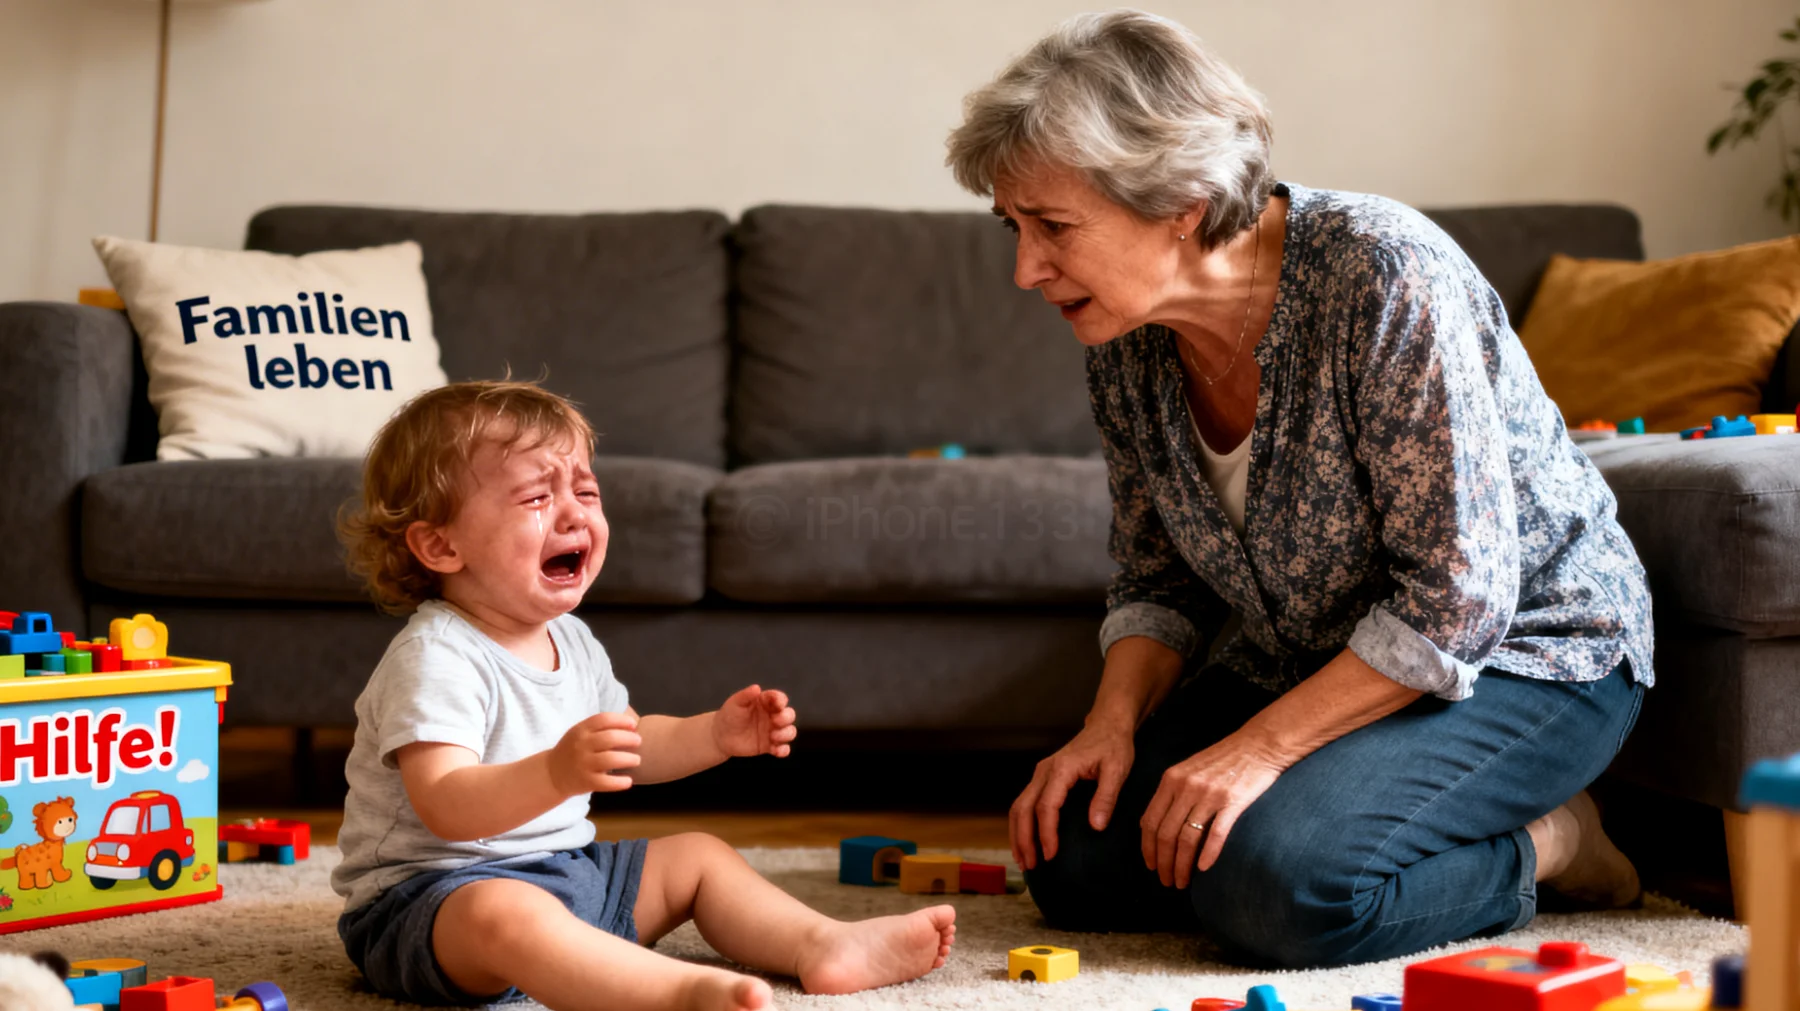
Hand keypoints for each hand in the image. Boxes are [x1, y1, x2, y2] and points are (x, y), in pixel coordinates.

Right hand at [547, 712, 641, 794]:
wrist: (552, 774)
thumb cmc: (573, 750)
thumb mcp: (580, 733)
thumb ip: (600, 728)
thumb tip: (631, 725)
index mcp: (581, 730)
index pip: (603, 719)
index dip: (622, 720)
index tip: (634, 725)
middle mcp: (581, 745)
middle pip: (610, 738)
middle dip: (629, 739)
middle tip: (638, 742)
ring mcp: (583, 764)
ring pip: (610, 759)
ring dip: (628, 759)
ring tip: (636, 760)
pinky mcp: (586, 782)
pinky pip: (606, 783)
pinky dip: (620, 782)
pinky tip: (628, 780)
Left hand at [712, 685, 796, 758]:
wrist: (720, 736)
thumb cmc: (729, 715)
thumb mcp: (735, 703)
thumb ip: (746, 695)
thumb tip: (757, 687)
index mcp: (766, 703)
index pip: (780, 699)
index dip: (781, 700)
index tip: (778, 705)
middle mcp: (773, 716)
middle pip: (789, 715)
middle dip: (786, 718)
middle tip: (775, 721)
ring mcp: (773, 731)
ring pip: (790, 731)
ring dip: (786, 734)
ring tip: (773, 737)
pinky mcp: (770, 746)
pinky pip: (783, 748)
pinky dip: (784, 750)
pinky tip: (777, 751)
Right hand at [1009, 719, 1134, 870]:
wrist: (1107, 724)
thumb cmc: (1114, 745)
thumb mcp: (1117, 769)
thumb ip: (1106, 797)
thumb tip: (1095, 827)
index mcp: (1061, 769)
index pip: (1046, 806)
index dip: (1046, 833)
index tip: (1051, 854)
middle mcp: (1044, 771)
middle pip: (1023, 808)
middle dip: (1024, 839)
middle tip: (1031, 865)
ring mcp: (1040, 774)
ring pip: (1018, 806)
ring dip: (1017, 834)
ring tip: (1024, 860)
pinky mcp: (1042, 778)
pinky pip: (1024, 803)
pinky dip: (1021, 824)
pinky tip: (1026, 841)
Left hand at [1140, 730, 1284, 888]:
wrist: (1258, 744)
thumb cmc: (1223, 760)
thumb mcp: (1188, 769)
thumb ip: (1171, 793)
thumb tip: (1152, 824)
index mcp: (1171, 780)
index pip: (1150, 821)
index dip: (1148, 848)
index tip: (1151, 866)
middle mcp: (1186, 787)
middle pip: (1166, 834)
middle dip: (1163, 863)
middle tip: (1166, 882)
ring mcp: (1209, 794)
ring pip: (1187, 838)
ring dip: (1182, 865)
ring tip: (1182, 882)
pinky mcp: (1233, 801)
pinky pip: (1216, 833)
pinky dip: (1208, 854)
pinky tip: (1204, 869)